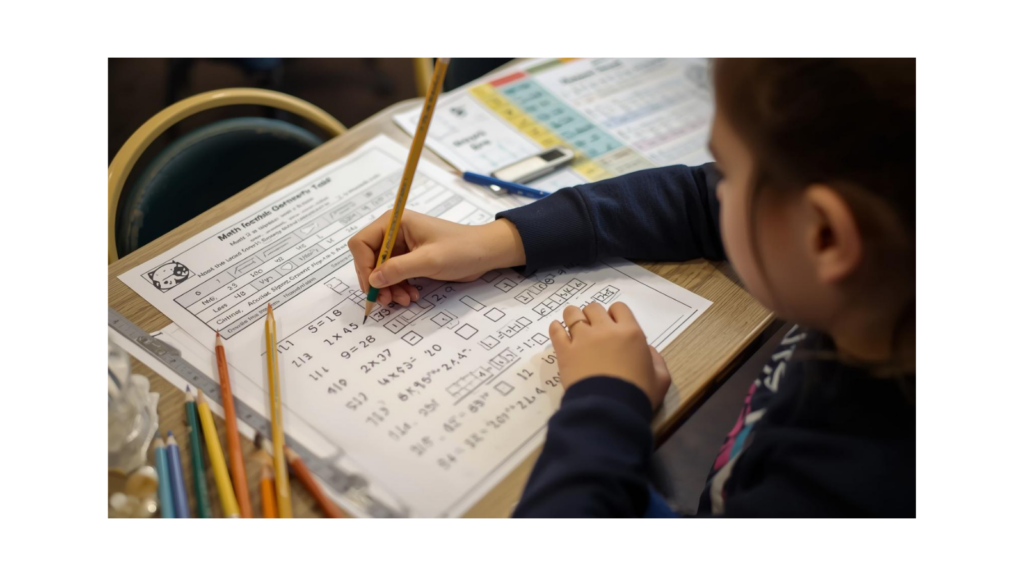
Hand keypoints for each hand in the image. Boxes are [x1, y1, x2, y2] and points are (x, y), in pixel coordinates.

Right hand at [348, 211, 525, 305]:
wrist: (485, 253)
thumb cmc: (461, 249)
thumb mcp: (429, 260)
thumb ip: (398, 269)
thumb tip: (372, 280)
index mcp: (394, 222)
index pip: (361, 243)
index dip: (363, 266)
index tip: (374, 287)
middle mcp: (394, 232)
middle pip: (369, 260)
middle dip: (377, 282)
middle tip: (388, 300)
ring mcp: (401, 247)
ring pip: (381, 272)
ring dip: (389, 288)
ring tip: (405, 300)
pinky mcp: (410, 259)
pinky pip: (394, 276)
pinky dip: (399, 288)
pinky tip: (411, 296)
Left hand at [549, 302, 671, 408]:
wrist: (611, 409)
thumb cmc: (639, 394)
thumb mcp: (661, 378)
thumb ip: (656, 360)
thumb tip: (646, 350)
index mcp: (631, 333)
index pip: (619, 308)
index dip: (615, 316)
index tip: (614, 327)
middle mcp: (606, 330)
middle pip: (594, 308)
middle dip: (594, 316)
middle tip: (594, 330)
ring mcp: (582, 339)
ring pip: (573, 314)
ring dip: (574, 317)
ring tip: (574, 327)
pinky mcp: (565, 351)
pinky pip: (556, 331)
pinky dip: (556, 328)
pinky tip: (558, 331)